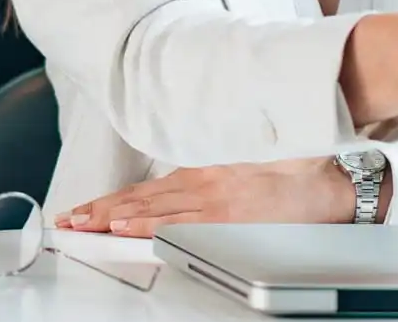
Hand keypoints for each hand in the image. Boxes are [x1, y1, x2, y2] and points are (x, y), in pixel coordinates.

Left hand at [54, 158, 356, 237]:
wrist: (328, 185)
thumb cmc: (291, 180)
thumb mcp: (241, 172)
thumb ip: (208, 181)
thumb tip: (178, 192)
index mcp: (204, 171)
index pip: (146, 189)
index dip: (111, 199)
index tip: (84, 208)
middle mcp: (203, 182)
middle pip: (140, 197)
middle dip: (99, 209)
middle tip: (69, 219)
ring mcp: (213, 200)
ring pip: (152, 208)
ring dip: (112, 216)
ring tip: (83, 224)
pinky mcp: (227, 217)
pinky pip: (178, 222)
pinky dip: (147, 223)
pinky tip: (124, 226)